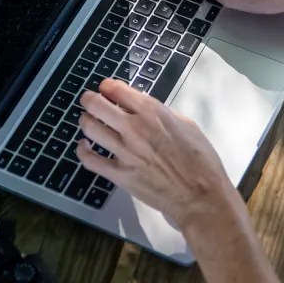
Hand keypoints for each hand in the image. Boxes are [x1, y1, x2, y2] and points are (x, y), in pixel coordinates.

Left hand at [75, 79, 235, 228]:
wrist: (200, 196)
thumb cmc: (201, 161)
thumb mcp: (187, 125)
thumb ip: (162, 113)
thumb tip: (144, 108)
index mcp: (152, 112)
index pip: (118, 90)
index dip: (107, 87)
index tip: (105, 88)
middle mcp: (134, 128)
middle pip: (97, 105)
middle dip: (90, 100)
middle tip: (89, 100)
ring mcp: (125, 152)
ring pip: (91, 129)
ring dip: (86, 121)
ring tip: (87, 121)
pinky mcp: (120, 175)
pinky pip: (91, 160)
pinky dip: (83, 151)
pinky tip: (84, 146)